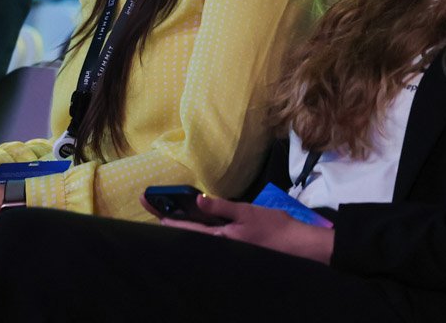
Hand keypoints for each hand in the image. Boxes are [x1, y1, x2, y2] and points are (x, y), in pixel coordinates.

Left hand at [142, 193, 334, 263]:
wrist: (297, 245)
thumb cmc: (274, 228)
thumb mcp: (246, 212)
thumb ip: (221, 207)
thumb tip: (198, 200)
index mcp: (219, 239)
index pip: (184, 229)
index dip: (164, 217)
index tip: (148, 203)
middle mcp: (219, 245)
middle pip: (186, 232)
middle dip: (168, 217)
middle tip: (150, 202)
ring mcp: (226, 245)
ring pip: (196, 233)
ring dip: (181, 221)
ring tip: (165, 207)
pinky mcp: (235, 243)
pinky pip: (209, 234)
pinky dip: (198, 224)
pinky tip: (194, 215)